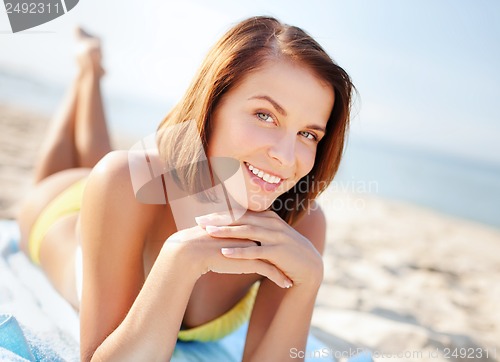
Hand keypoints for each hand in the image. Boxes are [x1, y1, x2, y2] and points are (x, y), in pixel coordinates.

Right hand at [163, 223, 292, 287]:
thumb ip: (228, 237)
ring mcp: (252, 246)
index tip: (281, 249)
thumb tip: (229, 241)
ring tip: (292, 276)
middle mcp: (251, 233)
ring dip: (285, 268)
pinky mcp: (251, 260)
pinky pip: (271, 271)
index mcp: (244, 225)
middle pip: (274, 243)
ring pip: (276, 258)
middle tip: (293, 262)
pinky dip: (280, 278)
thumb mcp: (217, 238)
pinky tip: (287, 285)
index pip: (264, 233)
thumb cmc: (199, 245)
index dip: (273, 242)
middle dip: (284, 254)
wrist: (191, 250)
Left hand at [194, 210, 323, 288]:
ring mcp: (276, 236)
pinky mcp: (278, 251)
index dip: (220, 214)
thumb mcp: (270, 236)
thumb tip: (233, 226)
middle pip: (241, 218)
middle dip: (219, 219)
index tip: (202, 216)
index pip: (240, 213)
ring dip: (227, 231)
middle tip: (199, 221)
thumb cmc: (285, 251)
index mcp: (268, 217)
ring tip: (209, 232)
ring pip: (247, 231)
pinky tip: (224, 252)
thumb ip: (255, 228)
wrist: (308, 266)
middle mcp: (271, 223)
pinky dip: (239, 251)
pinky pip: (255, 251)